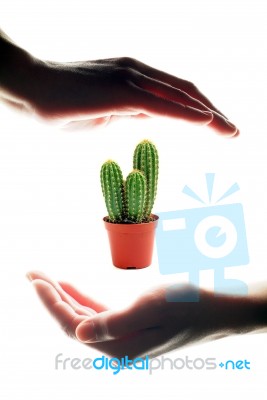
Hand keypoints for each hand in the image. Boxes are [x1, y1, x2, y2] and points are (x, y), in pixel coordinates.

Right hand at [0, 30, 237, 134]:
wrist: (31, 89)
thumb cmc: (63, 105)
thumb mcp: (105, 111)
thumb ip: (129, 110)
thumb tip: (146, 113)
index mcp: (134, 76)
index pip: (176, 91)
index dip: (200, 108)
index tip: (217, 125)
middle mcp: (137, 71)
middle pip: (186, 91)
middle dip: (214, 112)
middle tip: (233, 132)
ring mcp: (130, 78)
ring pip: (180, 96)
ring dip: (210, 115)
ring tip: (230, 132)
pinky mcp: (121, 91)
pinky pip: (162, 104)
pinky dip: (187, 114)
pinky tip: (208, 123)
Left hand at [27, 271, 266, 358]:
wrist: (216, 308)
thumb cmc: (188, 304)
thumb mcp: (152, 308)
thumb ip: (114, 323)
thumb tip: (78, 334)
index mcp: (119, 346)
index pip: (72, 326)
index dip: (51, 303)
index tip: (35, 279)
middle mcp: (117, 345)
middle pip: (72, 320)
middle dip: (50, 296)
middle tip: (31, 272)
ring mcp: (122, 335)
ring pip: (82, 315)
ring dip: (62, 295)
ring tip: (43, 277)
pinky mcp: (129, 324)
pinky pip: (95, 311)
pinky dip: (80, 297)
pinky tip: (69, 285)